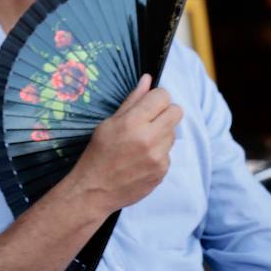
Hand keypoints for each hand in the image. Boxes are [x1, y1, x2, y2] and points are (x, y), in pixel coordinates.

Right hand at [68, 74, 182, 216]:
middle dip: (164, 112)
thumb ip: (132, 101)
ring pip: (173, 133)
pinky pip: (168, 153)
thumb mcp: (108, 124)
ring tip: (140, 144)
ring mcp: (158, 156)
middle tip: (148, 122)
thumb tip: (147, 79)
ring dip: (161, 134)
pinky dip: (158, 153)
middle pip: (176, 111)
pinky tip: (141, 159)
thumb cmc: (97, 154)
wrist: (94, 190)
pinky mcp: (163, 170)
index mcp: (132, 123)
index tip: (147, 105)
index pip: (163, 96)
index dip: (156, 98)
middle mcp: (149, 138)